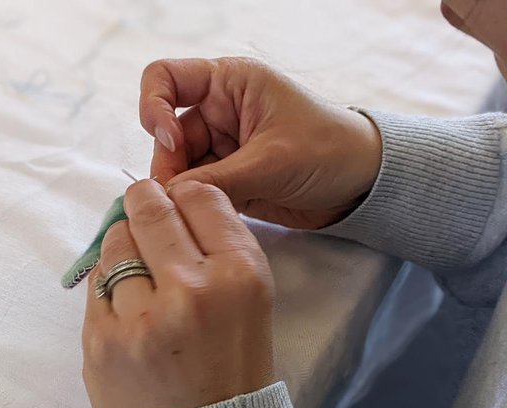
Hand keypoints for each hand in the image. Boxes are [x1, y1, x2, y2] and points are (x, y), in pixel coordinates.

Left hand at [81, 180, 274, 407]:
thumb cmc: (232, 376)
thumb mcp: (251, 306)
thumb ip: (217, 250)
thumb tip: (167, 200)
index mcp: (241, 277)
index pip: (201, 196)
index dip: (185, 195)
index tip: (177, 203)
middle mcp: (192, 290)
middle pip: (150, 207)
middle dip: (145, 202)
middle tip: (144, 210)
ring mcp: (140, 317)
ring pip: (115, 241)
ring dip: (124, 247)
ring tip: (140, 277)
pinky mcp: (100, 342)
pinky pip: (96, 285)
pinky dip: (110, 288)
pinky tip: (127, 311)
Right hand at [139, 57, 382, 229]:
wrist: (362, 185)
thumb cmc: (330, 150)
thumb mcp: (271, 161)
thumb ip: (215, 180)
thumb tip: (167, 200)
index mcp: (229, 83)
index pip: (165, 78)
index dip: (155, 107)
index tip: (171, 140)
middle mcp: (218, 111)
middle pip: (166, 135)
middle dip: (169, 167)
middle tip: (178, 200)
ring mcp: (220, 147)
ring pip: (177, 168)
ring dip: (180, 192)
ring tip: (196, 213)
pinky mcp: (225, 178)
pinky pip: (194, 191)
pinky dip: (193, 206)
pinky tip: (204, 219)